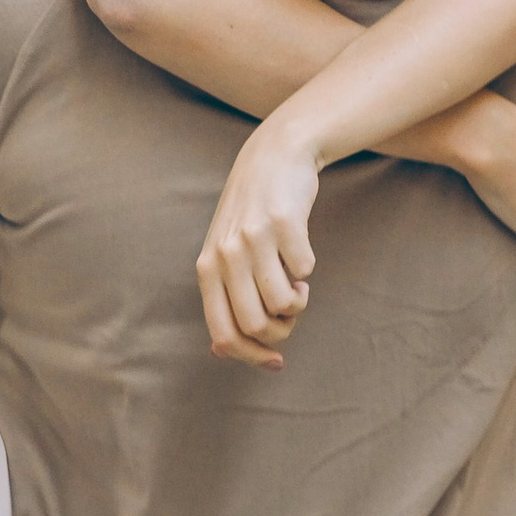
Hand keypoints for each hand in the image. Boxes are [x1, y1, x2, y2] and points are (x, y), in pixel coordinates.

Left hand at [197, 126, 317, 364]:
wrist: (275, 155)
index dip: (252, 357)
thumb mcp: (224, 252)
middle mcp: (225, 255)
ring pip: (282, 304)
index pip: (223, 336)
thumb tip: (221, 353)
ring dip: (297, 302)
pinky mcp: (285, 222)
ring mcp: (254, 237)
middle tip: (288, 312)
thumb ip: (222, 298)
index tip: (276, 361)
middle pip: (255, 326)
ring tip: (297, 285)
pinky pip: (305, 270)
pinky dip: (308, 270)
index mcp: (207, 269)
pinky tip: (301, 255)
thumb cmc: (250, 213)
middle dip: (280, 331)